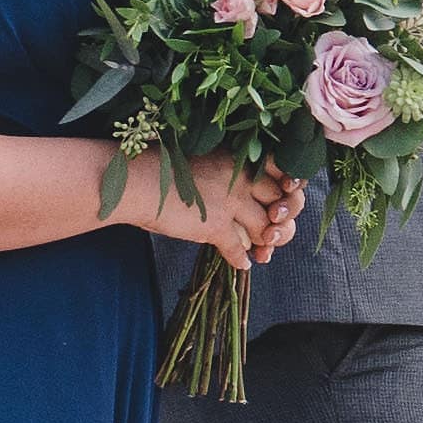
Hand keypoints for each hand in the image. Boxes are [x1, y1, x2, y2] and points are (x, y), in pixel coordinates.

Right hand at [132, 157, 302, 274]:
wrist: (132, 181)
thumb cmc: (162, 167)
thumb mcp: (206, 160)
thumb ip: (231, 173)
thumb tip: (252, 195)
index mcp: (242, 157)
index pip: (286, 172)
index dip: (291, 190)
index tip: (284, 200)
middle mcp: (243, 177)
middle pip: (285, 203)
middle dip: (284, 221)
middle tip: (274, 233)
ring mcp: (231, 201)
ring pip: (267, 229)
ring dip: (266, 244)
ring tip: (262, 252)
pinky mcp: (215, 225)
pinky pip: (238, 248)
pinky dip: (242, 260)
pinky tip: (243, 265)